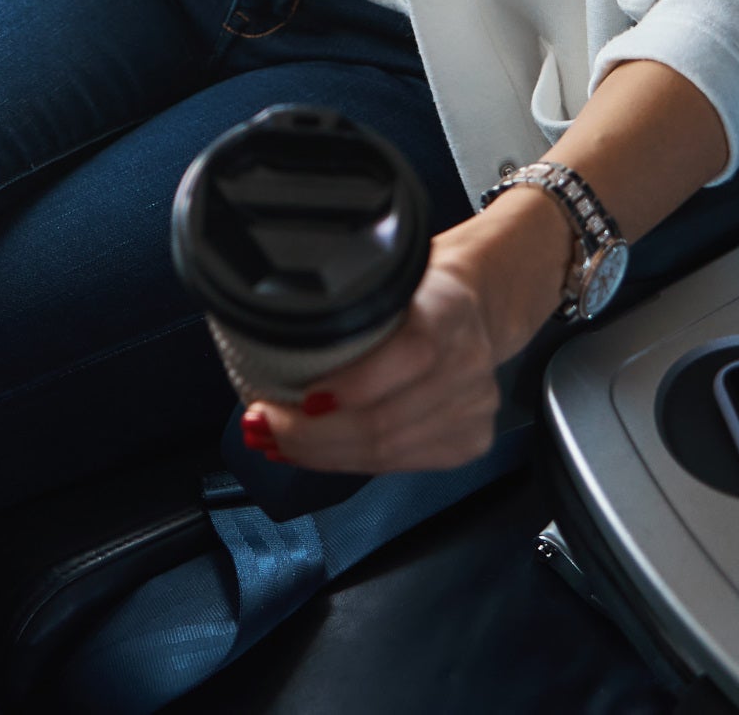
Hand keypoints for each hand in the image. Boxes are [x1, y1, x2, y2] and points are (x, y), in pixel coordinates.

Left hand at [249, 188, 570, 473]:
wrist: (475, 307)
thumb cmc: (417, 289)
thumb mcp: (386, 273)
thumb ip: (347, 300)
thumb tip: (270, 330)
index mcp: (450, 308)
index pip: (410, 356)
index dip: (351, 385)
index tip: (298, 395)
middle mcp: (470, 363)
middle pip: (385, 420)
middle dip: (311, 433)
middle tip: (262, 425)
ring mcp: (475, 408)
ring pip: (386, 452)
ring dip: (320, 454)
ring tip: (275, 443)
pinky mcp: (470, 441)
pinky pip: (399, 464)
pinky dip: (347, 463)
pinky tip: (311, 455)